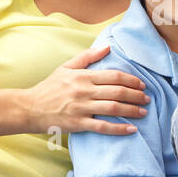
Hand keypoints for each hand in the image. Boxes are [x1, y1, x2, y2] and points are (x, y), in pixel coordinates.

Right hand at [26, 45, 148, 134]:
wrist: (30, 108)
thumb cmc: (49, 88)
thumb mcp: (66, 67)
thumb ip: (87, 57)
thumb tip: (108, 47)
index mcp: (83, 76)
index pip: (114, 76)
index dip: (131, 80)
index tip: (142, 85)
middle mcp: (84, 91)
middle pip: (117, 92)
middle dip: (136, 95)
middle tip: (147, 99)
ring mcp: (81, 108)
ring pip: (113, 108)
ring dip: (132, 110)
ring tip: (144, 112)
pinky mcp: (78, 124)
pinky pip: (103, 127)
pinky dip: (119, 129)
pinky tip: (132, 129)